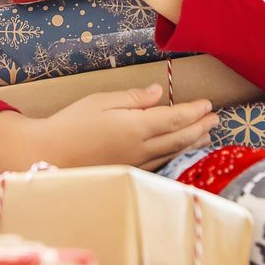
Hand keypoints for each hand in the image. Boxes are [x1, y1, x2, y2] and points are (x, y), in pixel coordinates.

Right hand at [39, 83, 219, 171]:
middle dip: (200, 127)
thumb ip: (133, 98)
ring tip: (207, 135)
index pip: (174, 118)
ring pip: (172, 152)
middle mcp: (140, 148)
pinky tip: (179, 151)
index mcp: (135, 127)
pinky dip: (176, 154)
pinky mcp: (128, 171)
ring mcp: (135, 163)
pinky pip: (160, 162)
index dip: (194, 112)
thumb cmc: (71, 123)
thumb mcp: (101, 100)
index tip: (209, 104)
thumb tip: (159, 93)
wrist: (48, 154)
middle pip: (179, 137)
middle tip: (216, 119)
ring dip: (193, 142)